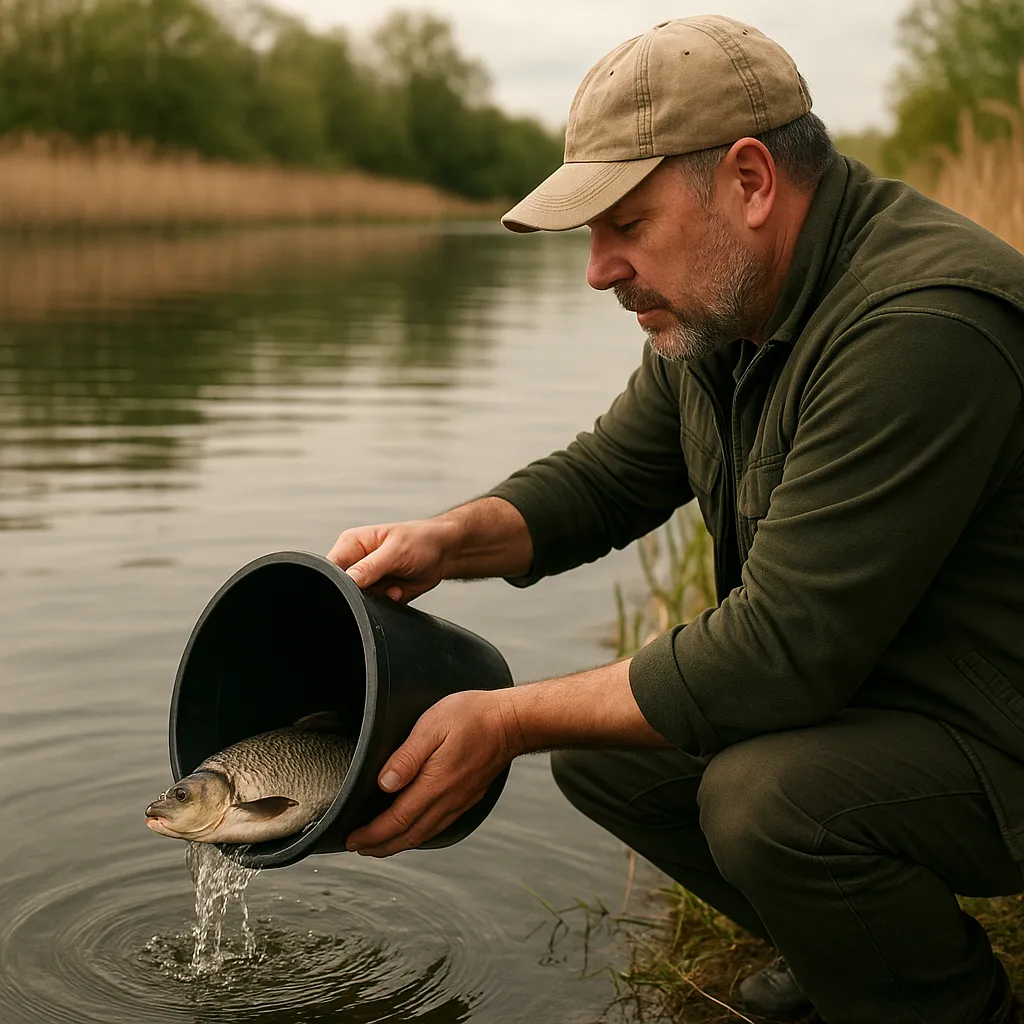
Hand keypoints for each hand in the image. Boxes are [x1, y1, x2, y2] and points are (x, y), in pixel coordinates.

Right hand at [327, 519, 459, 602]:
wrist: (444, 553)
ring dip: (378, 599)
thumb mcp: (394, 552)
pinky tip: (398, 590)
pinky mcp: (378, 592)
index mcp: (352, 544)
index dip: (337, 582)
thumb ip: (369, 567)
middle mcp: (355, 561)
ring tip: (394, 586)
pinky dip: (387, 603)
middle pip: (342, 587)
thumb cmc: (421, 541)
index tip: (358, 587)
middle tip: (381, 587)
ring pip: (359, 600)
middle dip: (361, 594)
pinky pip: (374, 607)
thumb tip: (347, 580)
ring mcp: (366, 578)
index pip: (330, 567)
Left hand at [345, 690, 523, 856]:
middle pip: (408, 835)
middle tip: (357, 847)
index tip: (352, 839)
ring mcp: (459, 802)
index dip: (372, 834)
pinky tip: (412, 829)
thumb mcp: (433, 726)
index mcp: (435, 785)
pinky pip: (438, 826)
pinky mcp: (467, 798)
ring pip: (423, 834)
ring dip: (398, 843)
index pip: (397, 820)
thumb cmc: (472, 717)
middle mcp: (447, 800)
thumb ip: (407, 756)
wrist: (512, 722)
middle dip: (380, 846)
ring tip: (378, 844)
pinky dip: (418, 834)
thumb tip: (384, 783)